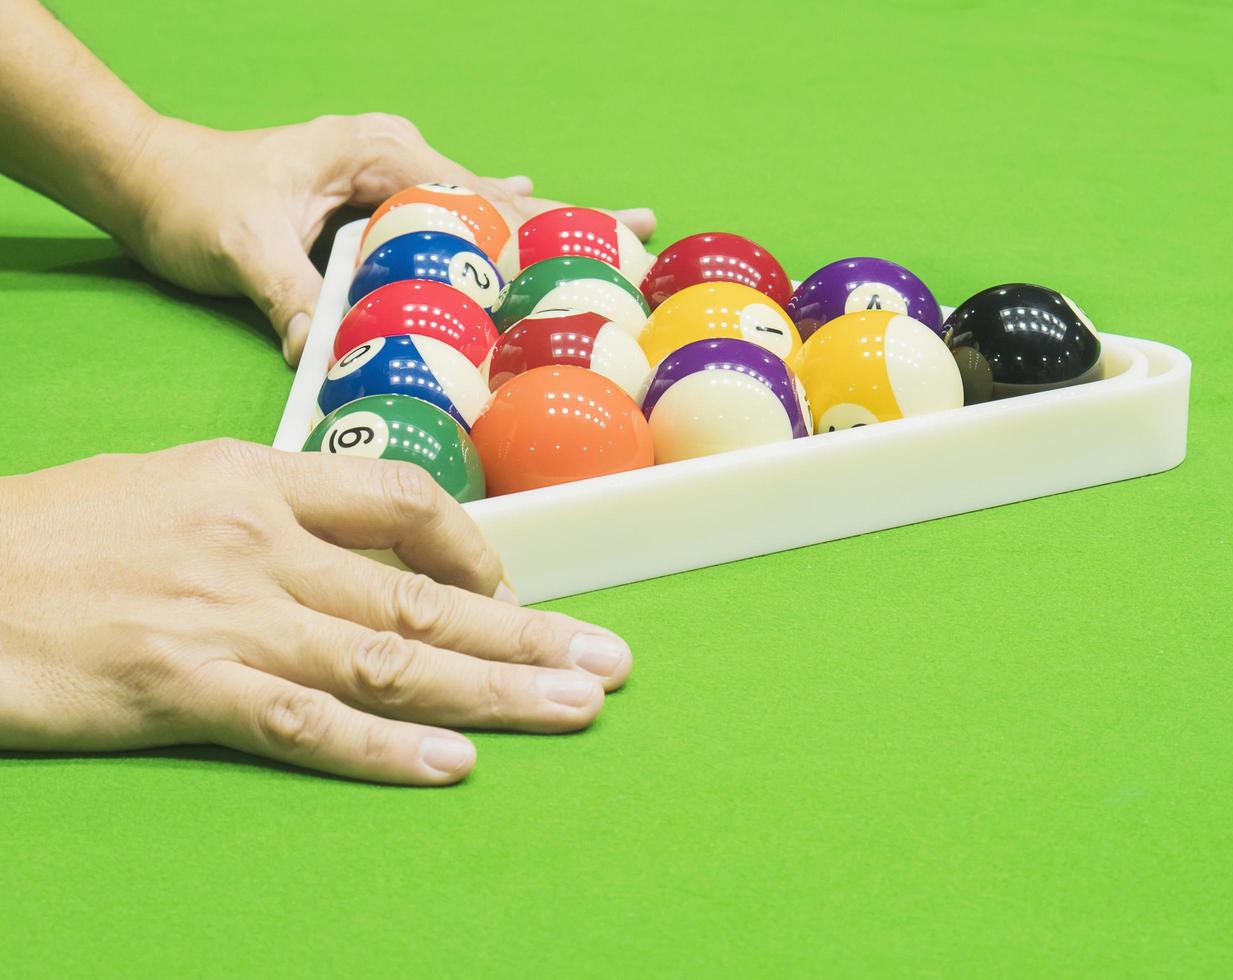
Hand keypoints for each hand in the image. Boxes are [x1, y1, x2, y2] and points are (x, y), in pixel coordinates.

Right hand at [0, 439, 632, 783]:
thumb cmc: (49, 533)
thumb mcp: (170, 483)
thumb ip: (269, 509)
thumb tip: (351, 543)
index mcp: (255, 480)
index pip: (401, 500)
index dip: (474, 548)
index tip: (515, 589)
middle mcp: (259, 544)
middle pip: (422, 592)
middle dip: (528, 634)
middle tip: (609, 662)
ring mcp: (227, 619)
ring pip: (390, 656)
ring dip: (493, 691)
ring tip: (574, 709)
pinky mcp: (182, 689)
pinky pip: (305, 724)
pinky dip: (384, 748)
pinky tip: (451, 764)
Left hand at [111, 113, 656, 363]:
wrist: (151, 177)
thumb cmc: (195, 199)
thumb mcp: (241, 246)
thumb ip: (289, 293)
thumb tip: (323, 352)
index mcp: (381, 156)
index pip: (479, 198)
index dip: (541, 229)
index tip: (599, 246)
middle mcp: (397, 159)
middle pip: (503, 198)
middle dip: (573, 217)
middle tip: (645, 234)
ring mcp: (391, 176)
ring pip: (486, 207)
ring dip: (545, 225)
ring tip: (618, 235)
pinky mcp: (377, 200)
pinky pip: (453, 220)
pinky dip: (497, 230)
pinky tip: (532, 231)